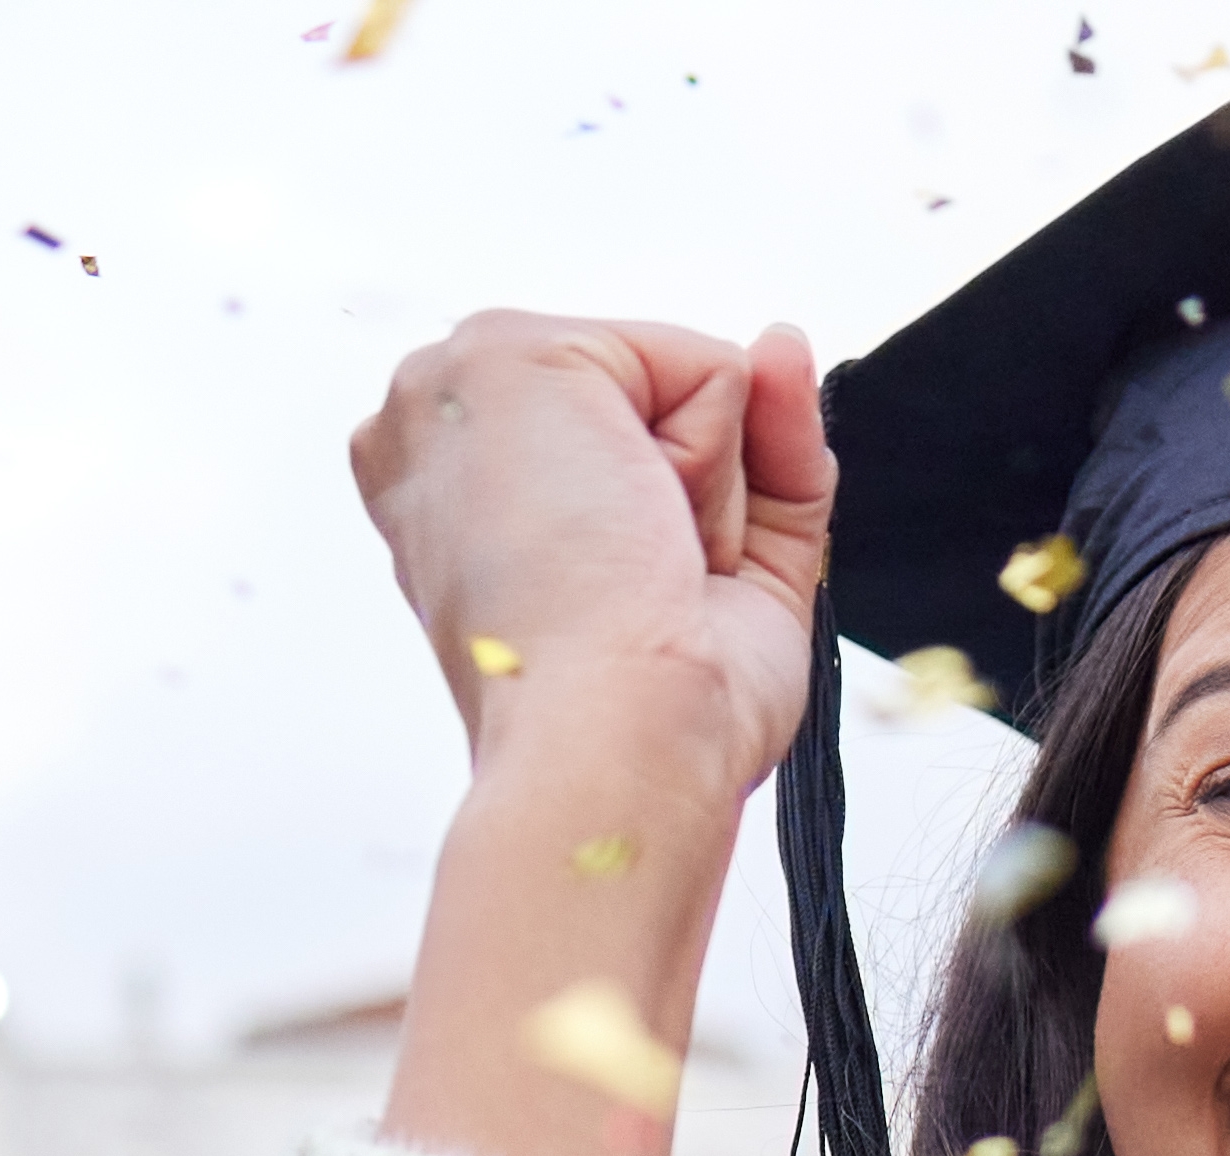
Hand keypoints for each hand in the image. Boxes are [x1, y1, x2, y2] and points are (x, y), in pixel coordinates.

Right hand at [351, 317, 833, 1155]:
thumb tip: (782, 338)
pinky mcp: (508, 355)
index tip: (643, 598)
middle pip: (663, 406)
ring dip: (704, 488)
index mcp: (467, 497)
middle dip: (696, 494)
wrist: (613, 745)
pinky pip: (708, 368)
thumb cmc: (658, 706)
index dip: (689, 519)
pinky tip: (644, 525)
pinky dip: (717, 460)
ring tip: (635, 564)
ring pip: (685, 383)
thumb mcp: (737, 563)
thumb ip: (764, 442)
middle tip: (640, 586)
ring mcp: (460, 386)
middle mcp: (447, 436)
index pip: (642, 446)